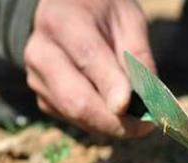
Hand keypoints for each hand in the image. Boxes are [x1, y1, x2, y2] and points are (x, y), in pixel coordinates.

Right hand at [24, 0, 154, 137]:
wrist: (67, 11)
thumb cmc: (103, 13)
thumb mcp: (128, 20)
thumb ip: (138, 56)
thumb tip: (149, 99)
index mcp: (62, 21)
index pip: (88, 58)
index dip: (112, 86)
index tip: (133, 106)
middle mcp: (41, 52)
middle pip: (75, 99)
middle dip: (114, 121)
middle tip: (146, 127)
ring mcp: (38, 78)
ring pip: (75, 115)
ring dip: (110, 125)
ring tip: (137, 120)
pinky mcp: (43, 98)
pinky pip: (73, 120)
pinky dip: (99, 123)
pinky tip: (115, 112)